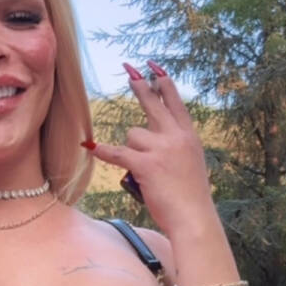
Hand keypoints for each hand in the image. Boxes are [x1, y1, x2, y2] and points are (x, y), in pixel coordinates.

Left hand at [88, 61, 214, 237]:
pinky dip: (104, 152)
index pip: (174, 101)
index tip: (154, 67)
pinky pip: (118, 153)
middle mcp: (177, 136)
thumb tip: (146, 140)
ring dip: (133, 150)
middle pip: (153, 103)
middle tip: (129, 69)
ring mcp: (162, 148)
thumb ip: (175, 147)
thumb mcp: (190, 164)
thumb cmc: (190, 197)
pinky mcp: (146, 164)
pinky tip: (91, 146)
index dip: (163, 82)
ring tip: (146, 173)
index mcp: (189, 136)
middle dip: (141, 85)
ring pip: (133, 134)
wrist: (194, 217)